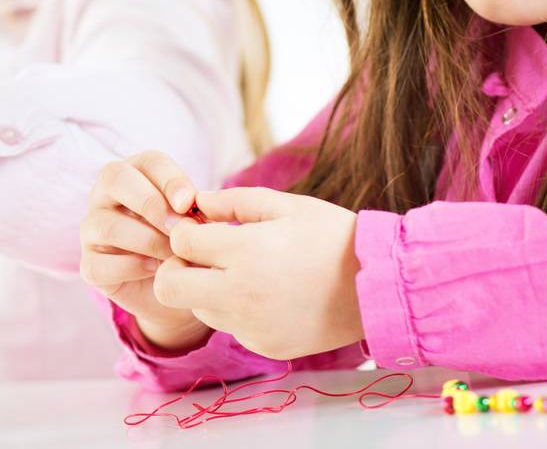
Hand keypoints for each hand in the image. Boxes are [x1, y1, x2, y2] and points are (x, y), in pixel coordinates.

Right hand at [80, 151, 210, 350]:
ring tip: (173, 254)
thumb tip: (197, 205)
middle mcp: (106, 194)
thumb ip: (197, 209)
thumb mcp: (197, 221)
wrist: (175, 286)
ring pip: (105, 224)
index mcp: (137, 173)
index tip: (189, 203)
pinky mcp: (89, 265)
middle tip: (177, 227)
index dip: (170, 179)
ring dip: (146, 240)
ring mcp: (92, 229)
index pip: (149, 161)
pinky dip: (131, 268)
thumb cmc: (184, 241)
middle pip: (114, 177)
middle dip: (150, 202)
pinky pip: (99, 264)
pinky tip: (155, 270)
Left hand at [158, 187, 362, 360]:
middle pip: (169, 287)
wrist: (378, 286)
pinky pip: (230, 326)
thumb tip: (195, 202)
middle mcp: (240, 293)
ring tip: (244, 273)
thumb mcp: (287, 205)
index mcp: (245, 251)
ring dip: (206, 289)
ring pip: (198, 308)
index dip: (186, 231)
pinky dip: (237, 310)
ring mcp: (250, 325)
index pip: (181, 242)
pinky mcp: (263, 345)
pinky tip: (269, 295)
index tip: (202, 228)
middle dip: (175, 268)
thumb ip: (234, 201)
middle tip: (202, 257)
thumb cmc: (333, 236)